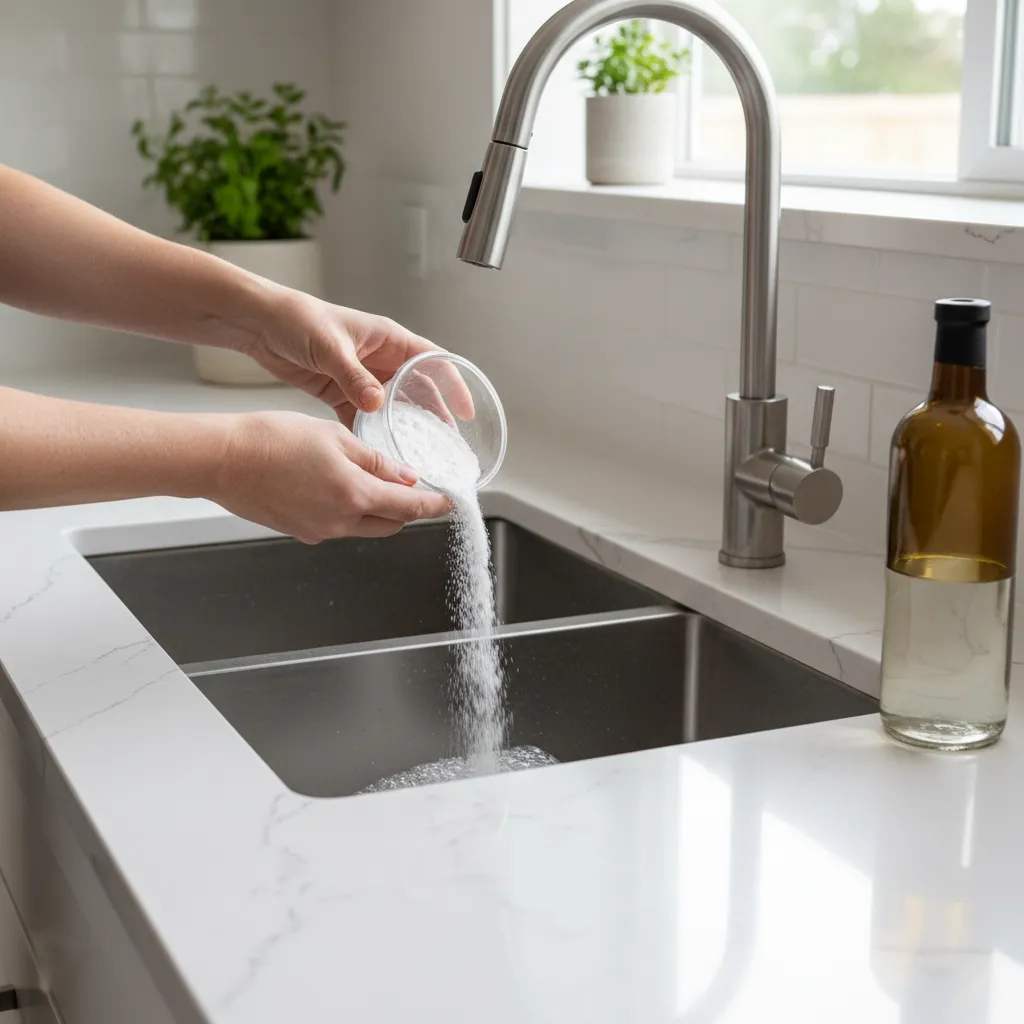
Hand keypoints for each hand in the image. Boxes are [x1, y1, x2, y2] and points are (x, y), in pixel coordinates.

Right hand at [213, 411, 449, 543]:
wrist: (221, 459)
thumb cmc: (271, 440)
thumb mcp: (334, 438)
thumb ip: (375, 461)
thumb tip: (406, 477)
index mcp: (354, 495)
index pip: (410, 507)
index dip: (435, 505)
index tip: (450, 501)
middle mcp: (339, 522)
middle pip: (390, 524)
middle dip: (407, 509)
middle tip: (416, 488)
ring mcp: (318, 531)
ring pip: (364, 526)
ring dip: (377, 510)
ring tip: (374, 481)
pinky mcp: (299, 531)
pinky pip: (336, 525)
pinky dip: (348, 510)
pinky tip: (337, 486)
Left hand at [239, 289, 472, 427]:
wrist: (260, 323)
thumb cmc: (298, 319)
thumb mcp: (330, 346)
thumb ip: (354, 376)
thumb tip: (376, 404)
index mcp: (387, 338)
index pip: (430, 361)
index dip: (452, 384)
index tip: (465, 410)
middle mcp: (378, 358)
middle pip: (415, 389)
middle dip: (430, 414)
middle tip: (443, 442)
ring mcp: (360, 376)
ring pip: (390, 406)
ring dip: (400, 427)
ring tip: (414, 452)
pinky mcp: (340, 391)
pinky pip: (361, 416)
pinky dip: (368, 432)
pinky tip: (374, 450)